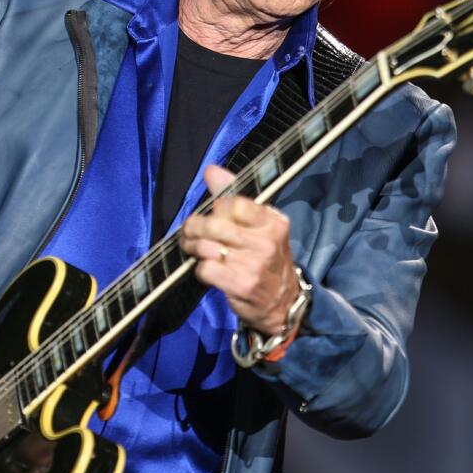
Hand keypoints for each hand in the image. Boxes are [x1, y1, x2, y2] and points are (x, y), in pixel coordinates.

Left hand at [179, 165, 301, 336]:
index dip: (215, 209)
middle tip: (189, 232)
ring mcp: (254, 265)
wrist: (283, 302)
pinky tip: (205, 269)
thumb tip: (211, 170)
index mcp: (273, 222)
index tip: (212, 215)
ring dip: (191, 247)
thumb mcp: (259, 226)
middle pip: (214, 224)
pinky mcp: (241, 285)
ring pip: (205, 246)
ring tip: (192, 249)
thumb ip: (234, 196)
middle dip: (193, 227)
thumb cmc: (265, 258)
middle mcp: (266, 241)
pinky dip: (199, 268)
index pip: (232, 203)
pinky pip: (205, 269)